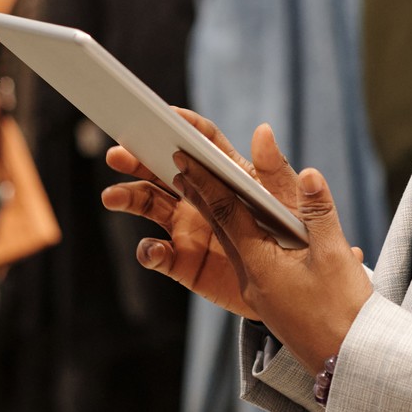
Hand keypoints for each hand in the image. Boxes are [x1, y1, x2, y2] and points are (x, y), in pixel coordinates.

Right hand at [105, 110, 371, 371]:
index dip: (182, 126)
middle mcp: (202, 197)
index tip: (161, 115)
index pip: (203, 143)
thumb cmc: (296, 240)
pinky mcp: (186, 263)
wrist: (298, 295)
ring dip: (130, 198)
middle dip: (138, 160)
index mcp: (228, 176)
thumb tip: (263, 130)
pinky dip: (150, 251)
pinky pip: (160, 255)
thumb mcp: (290, 205)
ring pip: (152, 207)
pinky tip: (151, 249)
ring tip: (112, 197)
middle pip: (163, 171)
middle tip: (117, 153)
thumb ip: (276, 171)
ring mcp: (190, 229)